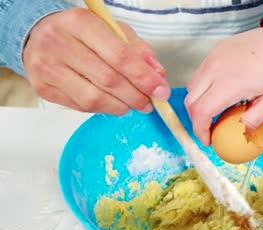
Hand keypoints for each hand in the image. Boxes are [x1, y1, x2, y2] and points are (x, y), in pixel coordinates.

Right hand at [23, 8, 169, 114]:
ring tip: (132, 104)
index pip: (120, 56)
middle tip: (150, 103)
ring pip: (94, 99)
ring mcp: (47, 68)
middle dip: (136, 96)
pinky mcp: (42, 88)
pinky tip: (111, 102)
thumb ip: (138, 50)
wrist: (39, 34)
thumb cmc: (82, 33)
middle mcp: (59, 44)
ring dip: (121, 106)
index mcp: (80, 23)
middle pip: (108, 80)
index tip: (160, 91)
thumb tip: (158, 76)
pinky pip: (80, 107)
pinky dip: (103, 109)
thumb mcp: (113, 30)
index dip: (144, 78)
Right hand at [185, 26, 262, 145]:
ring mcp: (213, 57)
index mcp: (229, 84)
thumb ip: (253, 119)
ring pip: (192, 85)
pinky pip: (200, 72)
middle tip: (209, 129)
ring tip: (215, 112)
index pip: (201, 112)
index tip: (208, 140)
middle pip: (190, 100)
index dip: (200, 130)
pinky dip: (203, 87)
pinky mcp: (216, 50)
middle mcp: (215, 69)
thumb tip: (239, 131)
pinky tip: (219, 93)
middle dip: (196, 119)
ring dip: (198, 102)